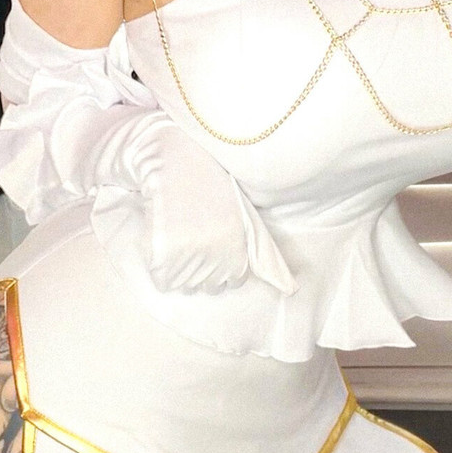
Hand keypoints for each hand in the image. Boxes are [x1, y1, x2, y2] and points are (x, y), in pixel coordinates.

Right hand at [135, 125, 251, 294]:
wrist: (176, 163)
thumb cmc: (211, 184)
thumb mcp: (245, 217)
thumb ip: (263, 254)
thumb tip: (291, 289)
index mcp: (238, 255)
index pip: (233, 281)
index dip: (222, 262)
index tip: (213, 242)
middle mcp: (216, 266)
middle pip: (210, 286)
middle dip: (203, 267)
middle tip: (194, 237)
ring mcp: (188, 266)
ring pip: (185, 284)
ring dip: (181, 268)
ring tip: (179, 236)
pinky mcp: (162, 264)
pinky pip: (162, 280)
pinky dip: (160, 266)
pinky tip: (164, 240)